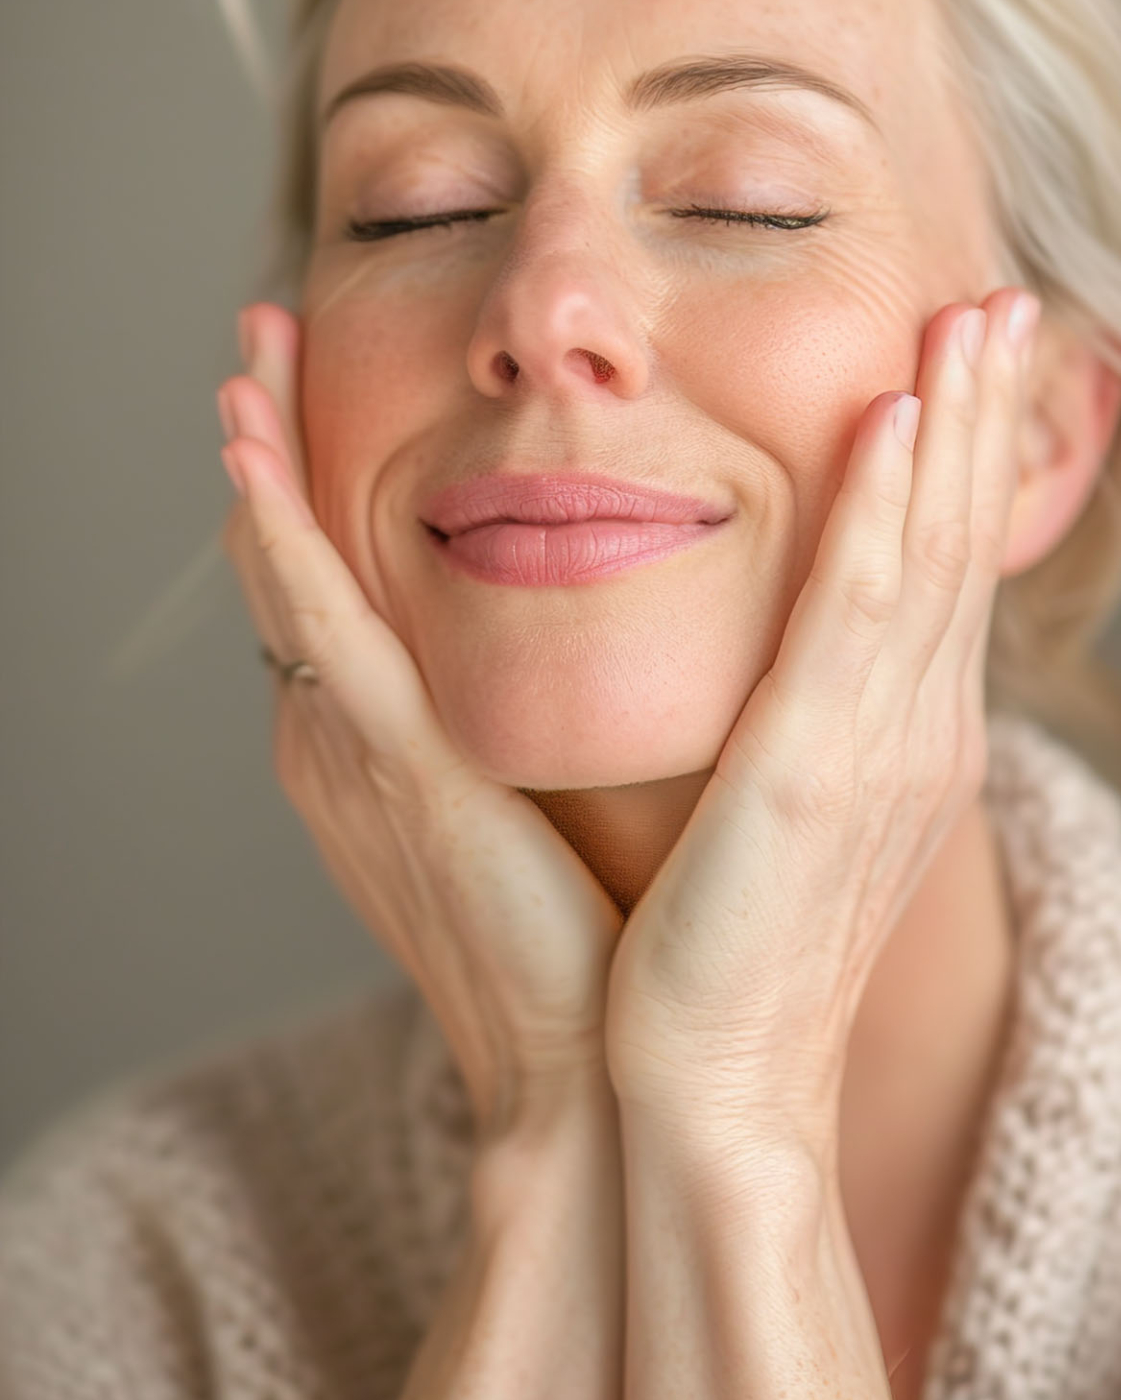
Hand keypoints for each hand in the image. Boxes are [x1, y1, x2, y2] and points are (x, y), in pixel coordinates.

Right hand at [217, 303, 623, 1140]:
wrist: (595, 1065)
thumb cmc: (586, 936)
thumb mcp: (534, 800)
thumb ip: (516, 719)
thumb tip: (559, 647)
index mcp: (378, 744)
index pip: (330, 589)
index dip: (307, 487)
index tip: (311, 385)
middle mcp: (342, 738)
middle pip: (289, 564)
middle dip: (268, 446)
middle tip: (261, 333)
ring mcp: (354, 750)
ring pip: (287, 576)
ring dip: (259, 462)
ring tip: (246, 356)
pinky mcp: (391, 764)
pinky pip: (322, 628)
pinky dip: (280, 539)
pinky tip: (256, 462)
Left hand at [602, 287, 1038, 1145]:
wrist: (707, 1085)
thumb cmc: (719, 950)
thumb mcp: (781, 813)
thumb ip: (797, 722)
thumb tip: (785, 661)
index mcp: (899, 737)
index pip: (943, 566)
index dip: (966, 455)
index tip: (970, 354)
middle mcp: (912, 730)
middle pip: (963, 540)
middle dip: (988, 413)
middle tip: (1007, 298)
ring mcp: (877, 750)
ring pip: (933, 554)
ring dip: (958, 426)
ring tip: (977, 314)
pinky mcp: (813, 774)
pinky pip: (859, 619)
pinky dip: (887, 515)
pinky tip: (896, 422)